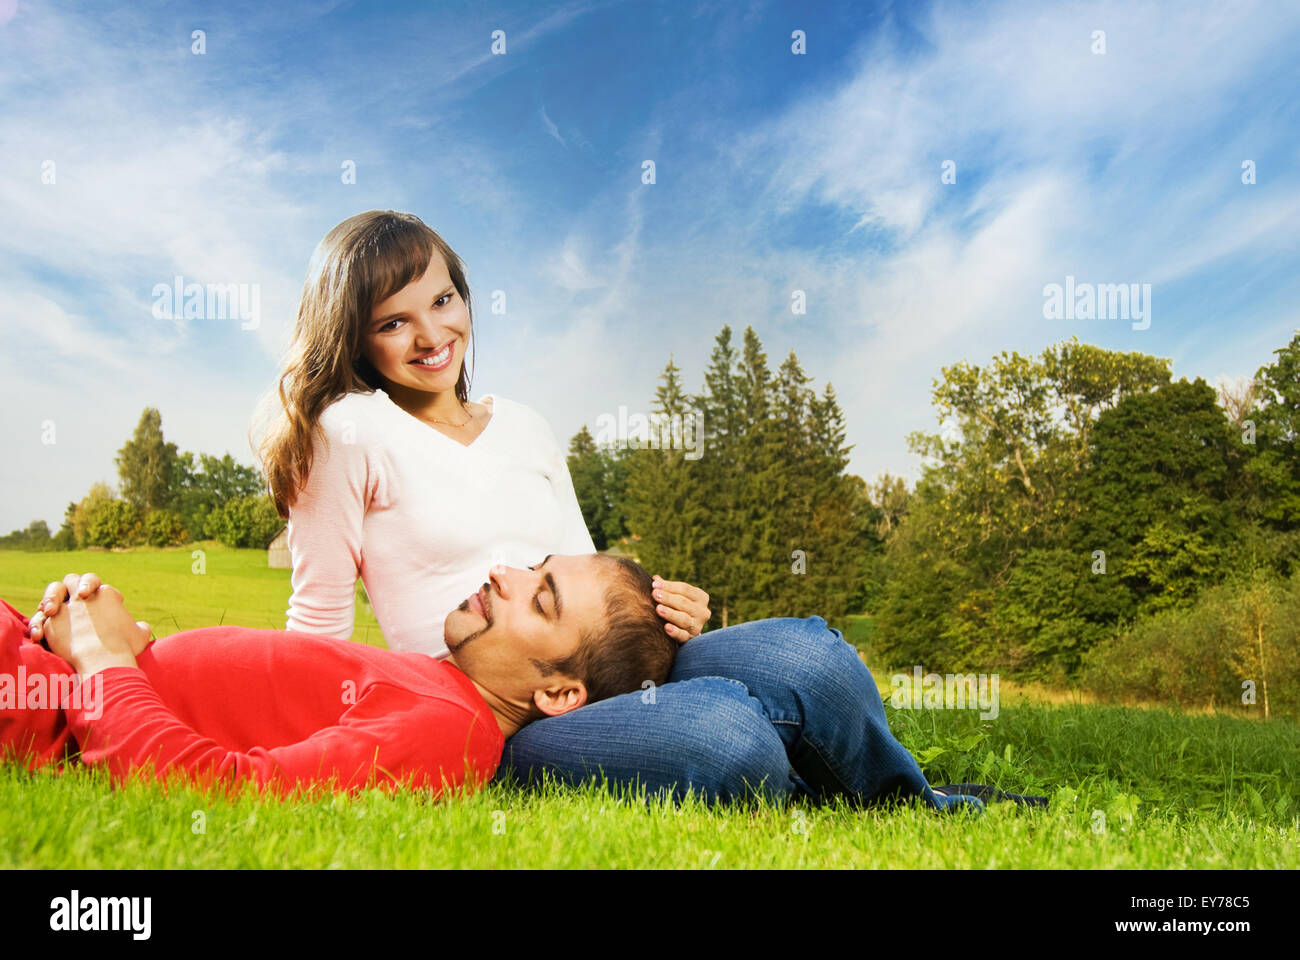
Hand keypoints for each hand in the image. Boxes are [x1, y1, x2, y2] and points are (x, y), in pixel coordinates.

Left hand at [29, 572, 151, 647]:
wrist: (102, 659)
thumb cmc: (124, 647)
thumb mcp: (140, 634)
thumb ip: (139, 627)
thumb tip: (140, 627)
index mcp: (108, 595)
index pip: (103, 589)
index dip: (106, 600)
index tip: (109, 615)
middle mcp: (86, 597)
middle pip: (75, 580)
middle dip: (74, 587)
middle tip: (77, 602)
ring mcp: (67, 608)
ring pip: (55, 589)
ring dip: (52, 597)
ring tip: (53, 609)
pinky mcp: (51, 623)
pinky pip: (41, 617)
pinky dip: (40, 624)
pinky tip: (41, 633)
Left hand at [650, 576, 710, 642]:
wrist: (685, 629)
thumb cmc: (678, 607)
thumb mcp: (676, 596)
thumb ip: (667, 588)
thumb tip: (655, 579)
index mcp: (701, 597)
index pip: (685, 589)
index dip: (669, 586)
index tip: (654, 584)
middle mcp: (703, 611)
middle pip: (684, 603)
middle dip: (668, 598)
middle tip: (654, 594)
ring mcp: (698, 626)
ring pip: (684, 619)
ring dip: (671, 614)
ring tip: (659, 609)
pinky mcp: (691, 638)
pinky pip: (683, 636)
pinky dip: (675, 632)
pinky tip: (666, 628)